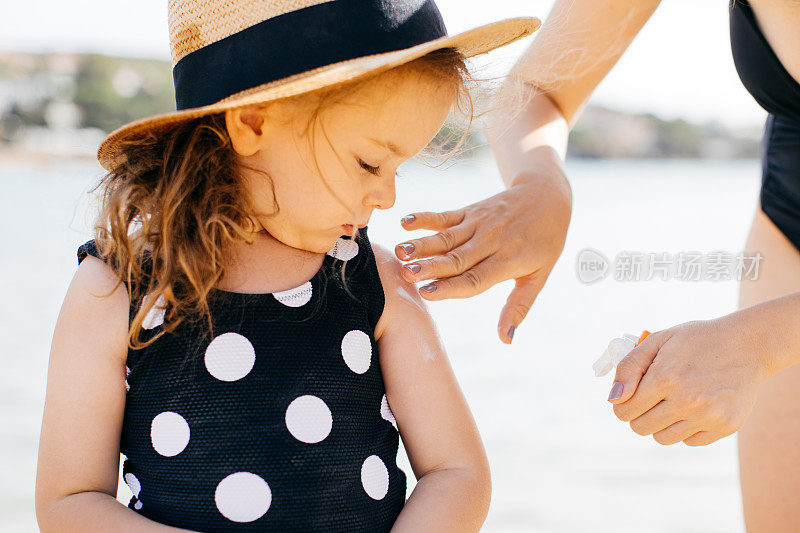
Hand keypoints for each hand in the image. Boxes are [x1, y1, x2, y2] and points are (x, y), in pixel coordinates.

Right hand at [394, 172, 570, 343]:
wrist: (547, 195)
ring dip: (421, 244)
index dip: (451, 287)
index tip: (427, 294)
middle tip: (406, 274)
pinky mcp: (470, 211)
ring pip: (447, 237)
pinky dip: (425, 218)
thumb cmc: (544, 241)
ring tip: (399, 251)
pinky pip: (445, 216)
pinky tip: (405, 222)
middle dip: (430, 266)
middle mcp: (491, 241)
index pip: (475, 278)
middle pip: (456, 257)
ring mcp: (479, 224)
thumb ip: (518, 307)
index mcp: (508, 261)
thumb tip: (506, 339)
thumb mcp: (539, 276)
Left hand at [608, 316, 771, 445]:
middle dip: (640, 414)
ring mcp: (708, 416)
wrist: (747, 345)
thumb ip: (629, 367)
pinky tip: (695, 406)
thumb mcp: (657, 341)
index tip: (633, 394)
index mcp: (665, 377)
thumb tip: (614, 399)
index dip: (623, 403)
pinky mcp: (725, 427)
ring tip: (674, 401)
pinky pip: (689, 441)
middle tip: (653, 397)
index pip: (624, 411)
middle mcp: (687, 400)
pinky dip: (686, 428)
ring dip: (661, 423)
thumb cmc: (695, 340)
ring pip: (663, 439)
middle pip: (640, 428)